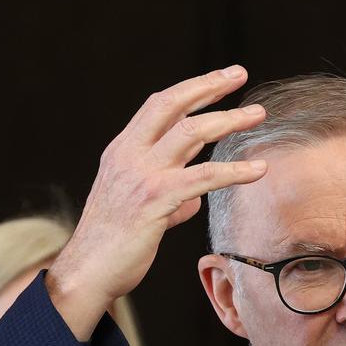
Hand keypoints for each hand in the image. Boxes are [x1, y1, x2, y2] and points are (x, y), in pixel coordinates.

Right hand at [46, 65, 267, 338]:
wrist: (88, 272)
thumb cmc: (113, 246)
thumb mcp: (140, 210)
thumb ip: (169, 196)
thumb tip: (195, 198)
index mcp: (122, 152)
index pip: (158, 107)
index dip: (191, 90)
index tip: (219, 79)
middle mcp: (128, 156)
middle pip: (172, 106)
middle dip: (208, 86)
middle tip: (238, 73)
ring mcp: (141, 176)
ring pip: (190, 133)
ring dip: (228, 119)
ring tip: (257, 114)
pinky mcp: (155, 200)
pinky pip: (203, 177)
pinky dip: (234, 170)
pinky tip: (258, 169)